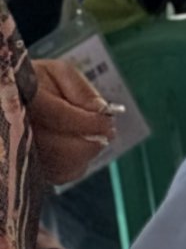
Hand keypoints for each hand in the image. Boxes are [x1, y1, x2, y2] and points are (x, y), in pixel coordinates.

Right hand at [28, 60, 119, 185]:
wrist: (14, 98)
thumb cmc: (40, 83)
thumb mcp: (59, 73)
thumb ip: (81, 89)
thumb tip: (100, 110)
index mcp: (24, 100)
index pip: (60, 118)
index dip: (90, 123)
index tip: (108, 122)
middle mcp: (17, 129)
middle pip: (61, 149)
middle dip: (91, 142)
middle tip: (107, 132)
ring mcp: (21, 152)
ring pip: (61, 165)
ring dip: (86, 153)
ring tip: (95, 138)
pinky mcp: (30, 168)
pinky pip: (59, 175)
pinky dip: (77, 164)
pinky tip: (79, 148)